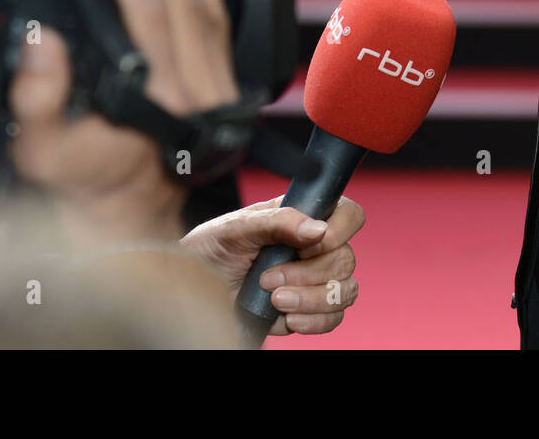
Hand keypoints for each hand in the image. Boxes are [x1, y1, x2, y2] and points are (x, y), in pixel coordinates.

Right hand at [8, 0, 239, 244]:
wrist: (128, 217)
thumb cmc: (85, 184)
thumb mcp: (43, 150)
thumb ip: (38, 97)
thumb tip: (41, 39)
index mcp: (157, 95)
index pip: (144, 7)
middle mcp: (196, 85)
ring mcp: (215, 84)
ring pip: (203, 3)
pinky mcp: (221, 83)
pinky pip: (220, 21)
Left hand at [181, 195, 364, 334]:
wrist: (190, 294)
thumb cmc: (209, 252)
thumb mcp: (235, 228)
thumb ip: (277, 221)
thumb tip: (317, 228)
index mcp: (302, 218)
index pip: (348, 215)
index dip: (339, 231)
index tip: (309, 244)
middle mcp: (314, 248)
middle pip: (346, 259)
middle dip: (309, 274)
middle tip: (268, 278)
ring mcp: (314, 281)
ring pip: (345, 291)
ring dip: (311, 300)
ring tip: (275, 299)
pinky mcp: (308, 311)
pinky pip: (333, 319)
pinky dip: (313, 322)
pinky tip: (286, 318)